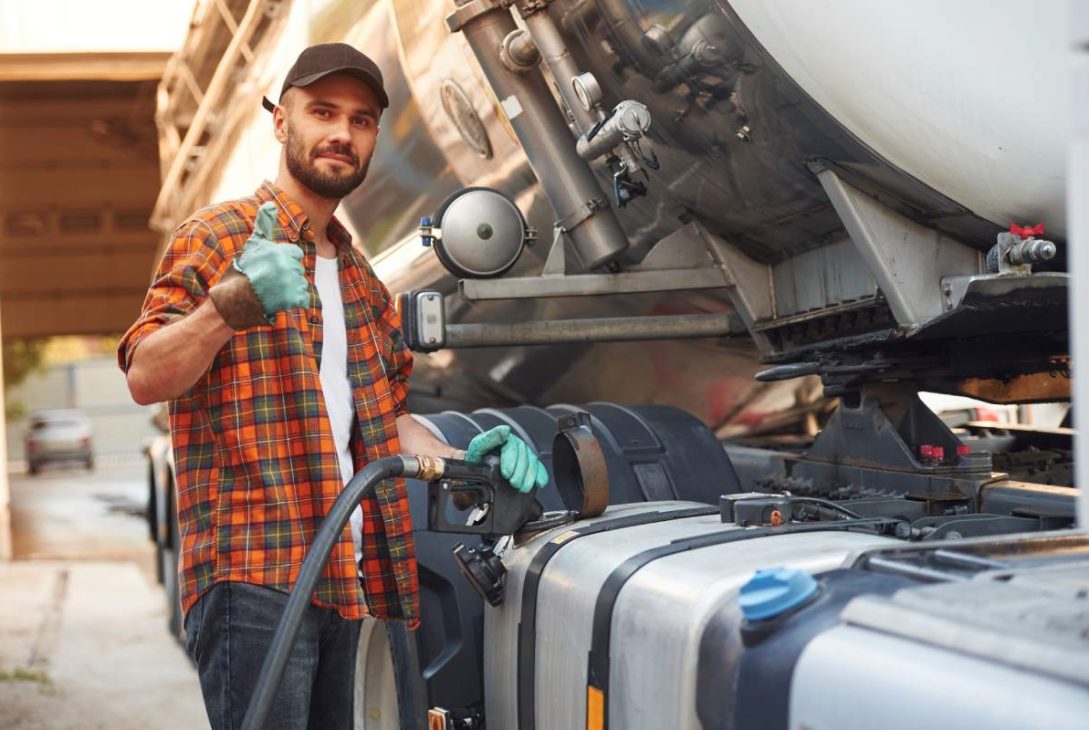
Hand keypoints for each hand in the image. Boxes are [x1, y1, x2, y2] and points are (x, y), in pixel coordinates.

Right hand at [209, 202, 308, 328]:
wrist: (236, 299)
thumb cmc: (245, 269)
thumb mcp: (255, 244)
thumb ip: (264, 223)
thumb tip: (270, 203)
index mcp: (279, 251)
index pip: (295, 253)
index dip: (284, 260)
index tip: (270, 266)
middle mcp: (286, 266)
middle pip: (298, 268)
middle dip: (287, 274)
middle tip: (269, 279)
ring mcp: (291, 283)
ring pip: (301, 283)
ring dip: (290, 287)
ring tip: (272, 290)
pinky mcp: (293, 299)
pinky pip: (303, 298)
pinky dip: (293, 300)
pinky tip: (279, 299)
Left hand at [464, 425, 548, 493]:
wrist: (479, 466)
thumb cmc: (478, 457)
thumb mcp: (478, 446)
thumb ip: (489, 438)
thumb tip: (505, 430)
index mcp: (504, 438)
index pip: (511, 447)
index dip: (510, 461)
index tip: (506, 473)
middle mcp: (515, 444)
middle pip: (523, 456)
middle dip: (520, 472)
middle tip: (514, 483)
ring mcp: (523, 454)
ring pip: (532, 462)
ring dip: (529, 476)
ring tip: (522, 487)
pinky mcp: (529, 463)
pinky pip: (538, 467)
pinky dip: (540, 475)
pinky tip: (539, 483)